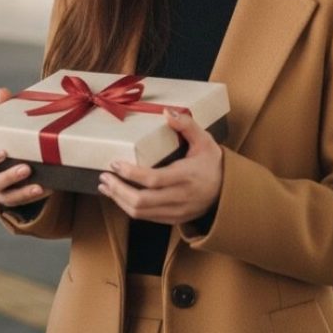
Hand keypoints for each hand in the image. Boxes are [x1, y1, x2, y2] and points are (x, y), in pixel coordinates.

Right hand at [0, 87, 53, 207]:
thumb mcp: (8, 126)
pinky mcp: (14, 200)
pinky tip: (49, 188)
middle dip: (6, 177)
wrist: (22, 160)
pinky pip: (22, 202)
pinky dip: (34, 196)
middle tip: (25, 168)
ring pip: (5, 197)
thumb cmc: (11, 139)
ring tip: (39, 184)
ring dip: (22, 192)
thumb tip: (2, 92)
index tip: (2, 152)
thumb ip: (3, 110)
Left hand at [98, 108, 223, 224]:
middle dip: (118, 190)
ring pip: (141, 213)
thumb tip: (167, 112)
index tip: (114, 164)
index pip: (153, 180)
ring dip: (119, 200)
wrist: (229, 191)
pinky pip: (146, 218)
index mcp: (186, 177)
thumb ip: (187, 125)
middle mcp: (180, 198)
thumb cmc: (213, 163)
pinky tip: (119, 196)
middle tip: (104, 176)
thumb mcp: (205, 140)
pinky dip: (129, 208)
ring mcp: (176, 212)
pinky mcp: (173, 219)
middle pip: (142, 201)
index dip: (131, 174)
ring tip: (105, 186)